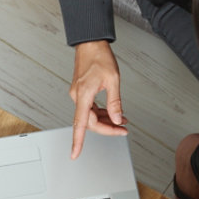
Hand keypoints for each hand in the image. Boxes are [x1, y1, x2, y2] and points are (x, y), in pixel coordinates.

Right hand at [69, 40, 127, 158]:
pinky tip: (112, 113)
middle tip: (123, 130)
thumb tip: (116, 119)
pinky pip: (90, 108)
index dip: (78, 142)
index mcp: (83, 95)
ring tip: (122, 121)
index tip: (74, 154)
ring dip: (105, 121)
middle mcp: (77, 96)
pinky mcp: (81, 92)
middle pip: (90, 122)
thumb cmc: (100, 57)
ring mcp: (78, 95)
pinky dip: (101, 113)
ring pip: (90, 116)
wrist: (91, 43)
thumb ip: (114, 103)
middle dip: (107, 128)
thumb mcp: (113, 80)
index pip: (81, 124)